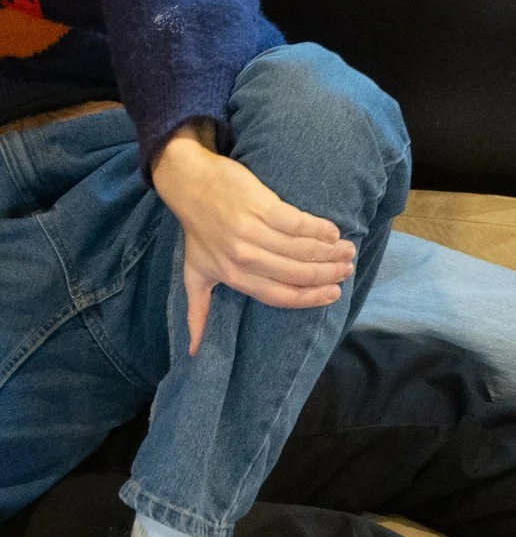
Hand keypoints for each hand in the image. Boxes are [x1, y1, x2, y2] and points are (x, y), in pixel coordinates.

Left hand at [153, 127, 355, 355]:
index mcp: (234, 277)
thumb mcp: (195, 274)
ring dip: (331, 252)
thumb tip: (193, 352)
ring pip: (303, 249)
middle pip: (298, 273)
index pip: (282, 296)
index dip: (312, 298)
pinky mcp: (261, 206)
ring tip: (347, 252)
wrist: (189, 184)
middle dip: (328, 274)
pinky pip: (300, 223)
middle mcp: (244, 257)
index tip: (333, 294)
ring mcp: (252, 231)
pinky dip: (321, 229)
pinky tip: (333, 232)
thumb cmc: (197, 232)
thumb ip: (198, 312)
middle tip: (346, 270)